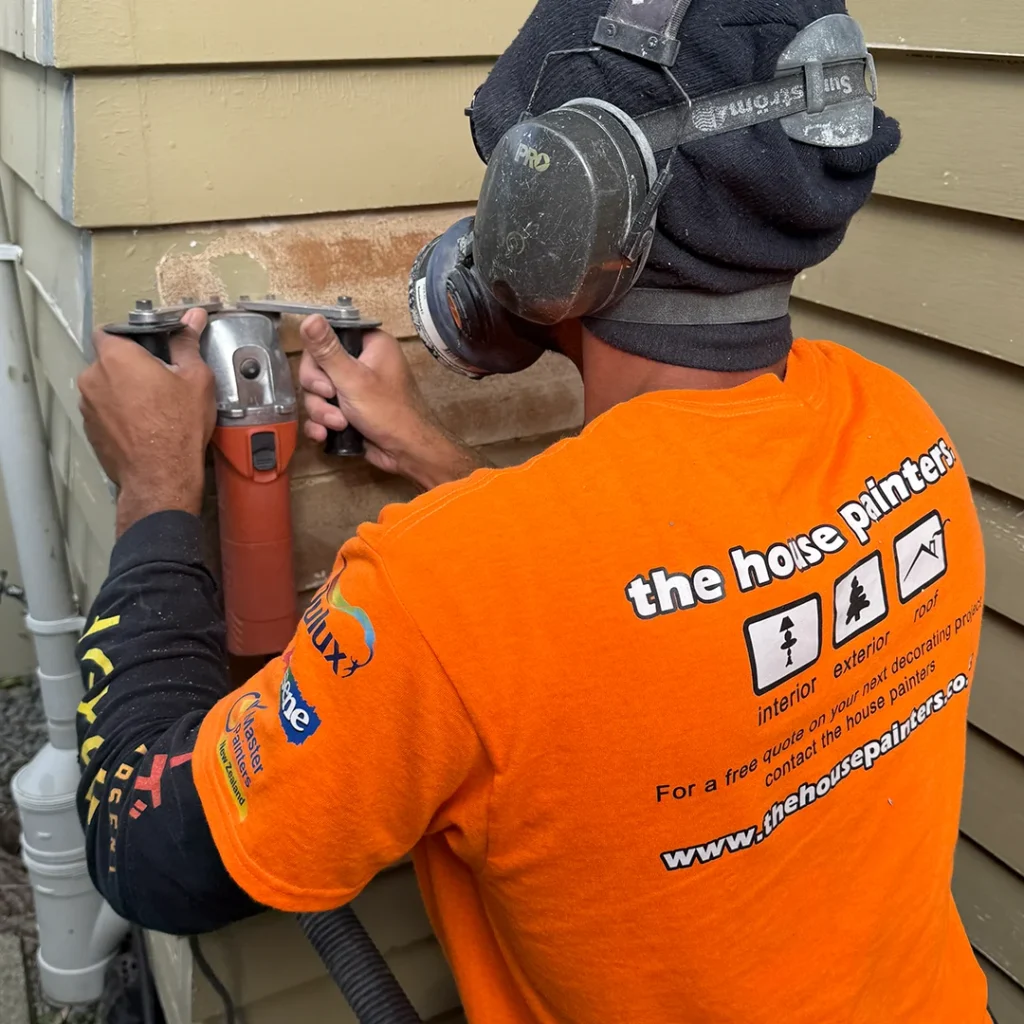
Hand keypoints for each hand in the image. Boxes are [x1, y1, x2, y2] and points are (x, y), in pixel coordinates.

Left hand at [78, 309, 215, 535]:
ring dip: (124, 392)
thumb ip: (188, 343)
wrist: (161, 476)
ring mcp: (88, 406)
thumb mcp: (196, 378)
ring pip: (106, 388)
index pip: (111, 330)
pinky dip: (120, 415)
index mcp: (116, 356)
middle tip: (161, 381)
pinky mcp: (90, 430)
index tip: (152, 349)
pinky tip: (145, 426)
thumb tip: (193, 318)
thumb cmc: (177, 427)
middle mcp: (93, 378)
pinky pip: (105, 412)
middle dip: (131, 367)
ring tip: (155, 408)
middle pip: (109, 361)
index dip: (132, 338)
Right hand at [298, 316, 488, 489]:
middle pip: (318, 367)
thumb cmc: (388, 413)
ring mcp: (355, 388)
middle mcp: (363, 362)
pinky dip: (322, 423)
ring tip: (338, 424)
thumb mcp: (353, 379)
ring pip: (318, 392)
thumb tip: (310, 317)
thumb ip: (327, 350)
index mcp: (371, 345)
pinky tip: (326, 434)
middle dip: (319, 391)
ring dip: (322, 411)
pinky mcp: (349, 409)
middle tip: (331, 400)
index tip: (323, 375)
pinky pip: (324, 410)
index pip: (328, 337)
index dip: (317, 357)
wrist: (407, 453)